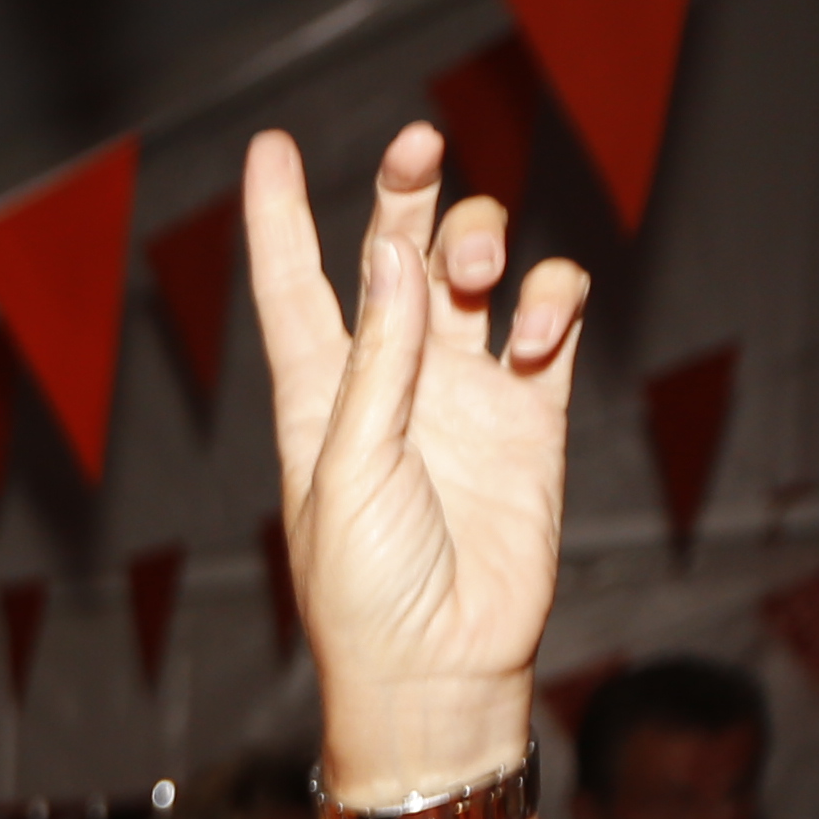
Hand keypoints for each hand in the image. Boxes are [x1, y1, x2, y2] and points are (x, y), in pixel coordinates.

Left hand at [248, 120, 587, 798]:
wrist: (440, 671)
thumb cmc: (365, 594)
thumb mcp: (348, 473)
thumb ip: (376, 365)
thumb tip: (391, 259)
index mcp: (319, 394)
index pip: (294, 284)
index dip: (279, 216)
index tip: (268, 146)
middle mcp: (391, 379)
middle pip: (397, 252)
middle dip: (408, 192)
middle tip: (417, 148)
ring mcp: (466, 391)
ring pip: (479, 271)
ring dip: (482, 241)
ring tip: (480, 275)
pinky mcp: (532, 414)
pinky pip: (548, 319)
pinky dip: (550, 301)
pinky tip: (537, 336)